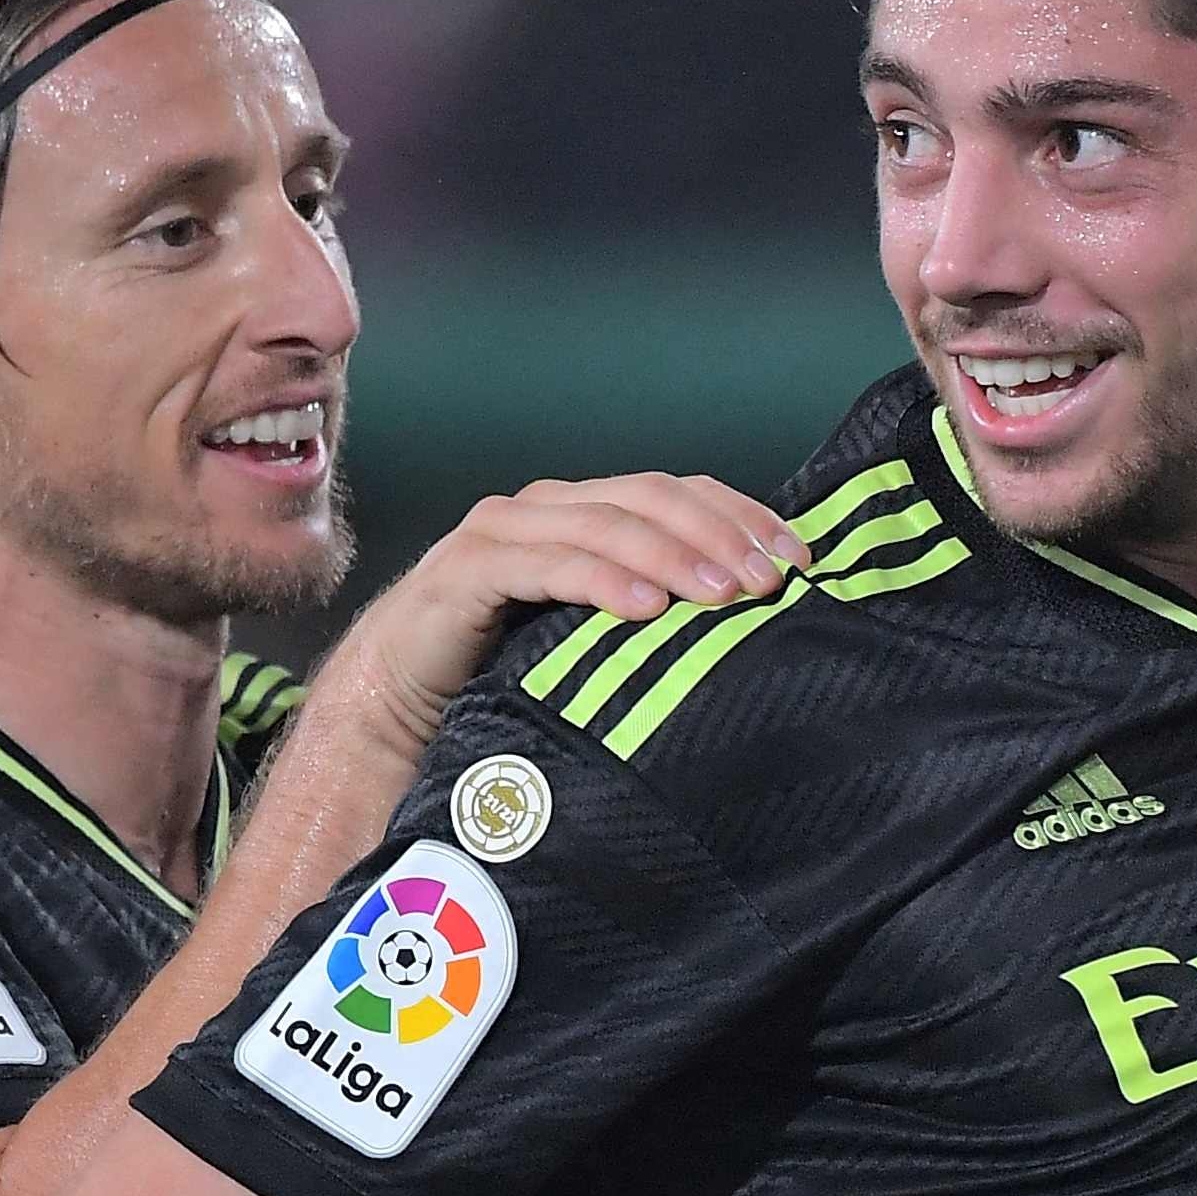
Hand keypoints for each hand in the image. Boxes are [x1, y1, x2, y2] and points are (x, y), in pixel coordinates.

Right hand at [319, 475, 800, 756]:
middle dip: (719, 534)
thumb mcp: (594, 635)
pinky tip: (645, 609)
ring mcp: (505, 531)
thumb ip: (653, 612)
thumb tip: (750, 624)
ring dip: (671, 556)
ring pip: (604, 523)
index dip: (742, 516)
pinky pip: (547, 564)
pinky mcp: (468, 569)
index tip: (799, 560)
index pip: (681, 492)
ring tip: (722, 594)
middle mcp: (548, 507)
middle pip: (651, 496)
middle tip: (769, 580)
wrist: (397, 703)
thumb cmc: (503, 669)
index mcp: (586, 511)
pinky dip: (602, 581)